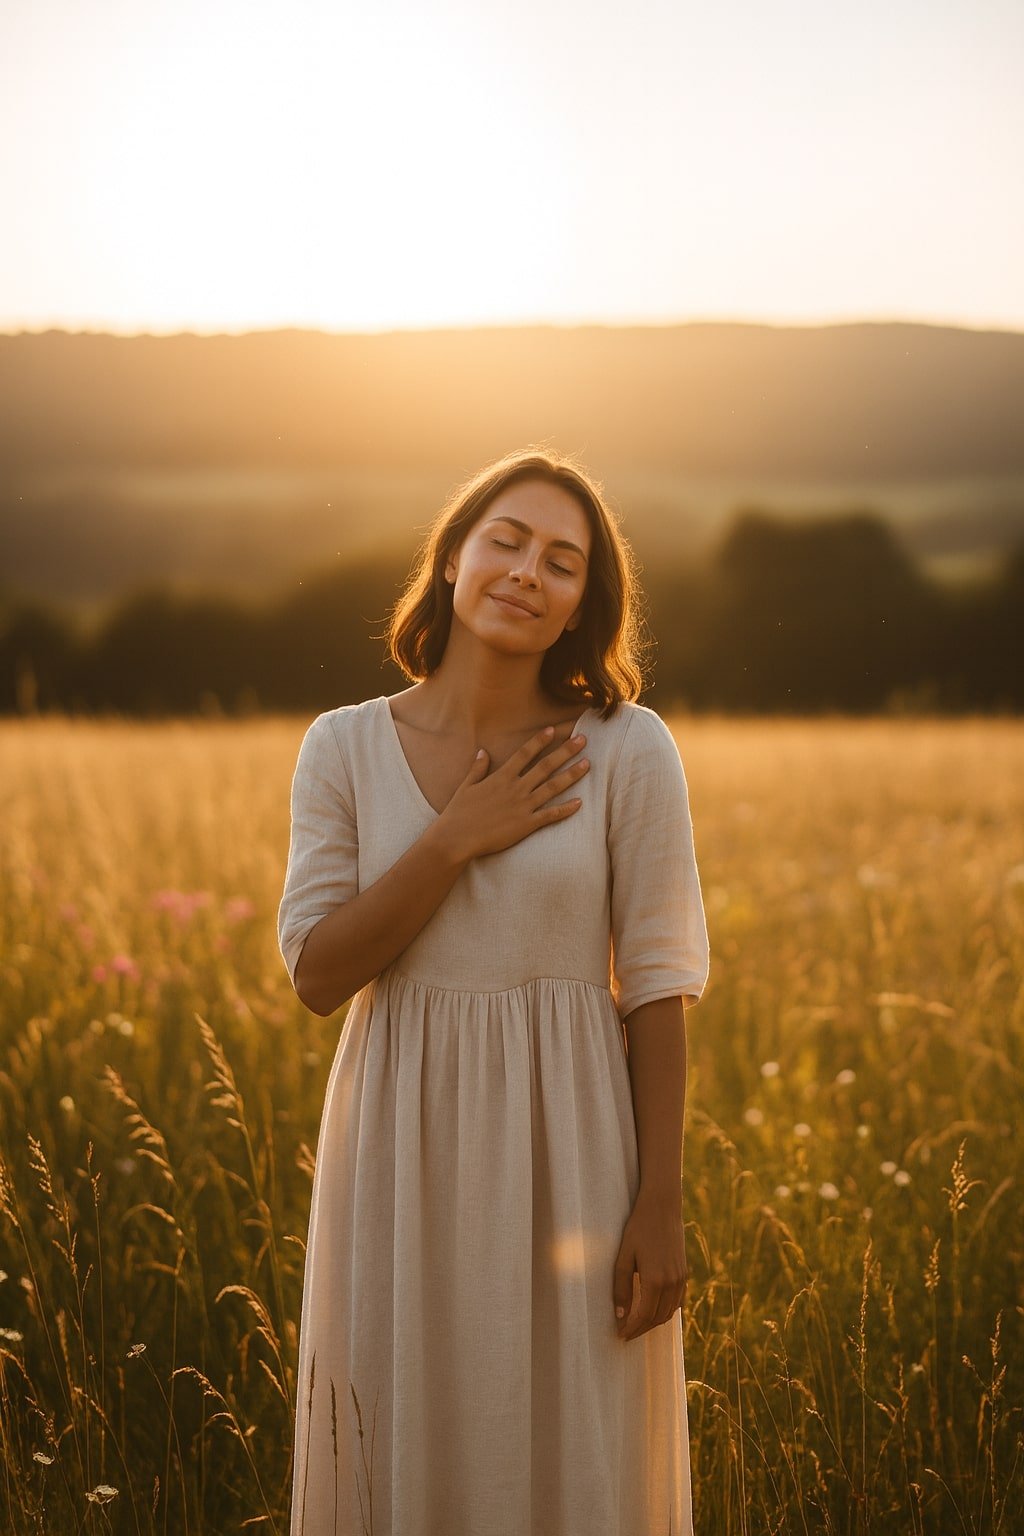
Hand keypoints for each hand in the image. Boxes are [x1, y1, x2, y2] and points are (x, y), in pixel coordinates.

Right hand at [436, 725, 589, 862]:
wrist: (457, 838)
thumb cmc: (458, 812)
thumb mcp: (466, 786)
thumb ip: (478, 768)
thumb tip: (483, 751)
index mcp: (502, 777)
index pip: (525, 753)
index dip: (540, 741)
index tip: (554, 730)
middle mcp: (516, 788)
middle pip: (546, 766)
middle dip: (566, 751)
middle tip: (583, 740)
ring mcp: (523, 806)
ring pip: (553, 787)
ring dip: (571, 775)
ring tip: (587, 764)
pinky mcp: (526, 825)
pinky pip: (550, 816)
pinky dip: (565, 809)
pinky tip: (580, 803)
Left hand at [612, 1190, 687, 1342]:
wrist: (662, 1208)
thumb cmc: (638, 1229)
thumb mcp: (624, 1256)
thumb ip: (621, 1288)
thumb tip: (620, 1315)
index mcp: (655, 1280)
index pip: (644, 1316)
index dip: (631, 1328)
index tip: (620, 1334)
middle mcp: (672, 1283)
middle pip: (657, 1318)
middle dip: (641, 1329)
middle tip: (626, 1333)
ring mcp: (681, 1279)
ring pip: (669, 1312)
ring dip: (653, 1322)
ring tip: (637, 1325)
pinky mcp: (684, 1273)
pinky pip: (677, 1302)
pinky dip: (666, 1311)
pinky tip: (654, 1311)